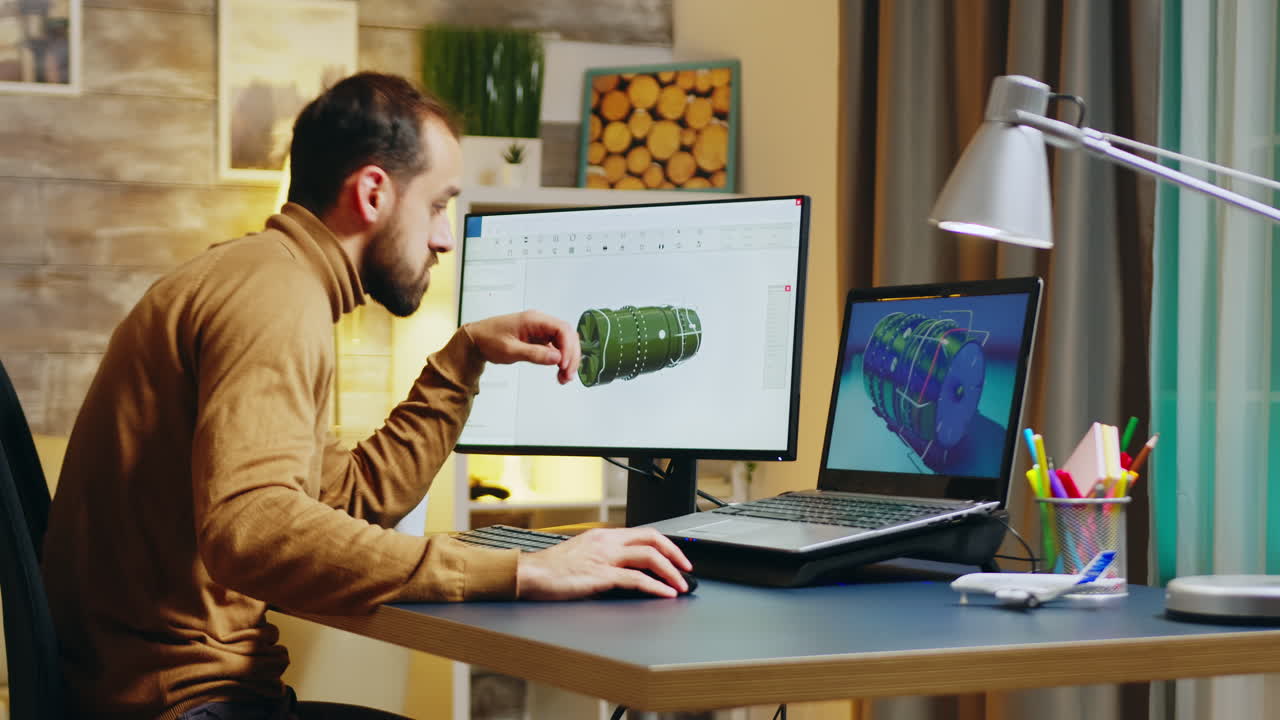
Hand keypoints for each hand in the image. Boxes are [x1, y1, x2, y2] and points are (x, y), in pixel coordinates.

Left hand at [465, 310, 580, 384]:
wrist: (476, 340)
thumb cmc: (488, 340)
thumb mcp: (510, 350)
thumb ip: (534, 354)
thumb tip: (556, 358)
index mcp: (534, 319)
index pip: (561, 329)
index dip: (568, 347)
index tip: (564, 364)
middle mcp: (540, 322)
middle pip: (567, 336)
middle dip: (571, 356)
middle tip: (569, 375)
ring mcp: (540, 330)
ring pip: (564, 343)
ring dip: (568, 359)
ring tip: (565, 377)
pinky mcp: (538, 339)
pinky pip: (556, 348)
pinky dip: (560, 360)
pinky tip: (559, 372)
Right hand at [516, 528, 692, 599]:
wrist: (529, 574)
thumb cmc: (551, 570)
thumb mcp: (582, 556)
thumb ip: (605, 558)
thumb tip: (627, 570)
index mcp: (604, 536)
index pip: (644, 533)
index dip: (665, 545)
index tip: (677, 557)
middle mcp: (607, 542)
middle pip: (652, 539)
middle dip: (675, 554)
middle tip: (688, 569)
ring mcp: (604, 557)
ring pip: (649, 556)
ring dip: (671, 572)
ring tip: (681, 586)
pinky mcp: (600, 575)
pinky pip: (636, 579)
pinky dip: (655, 586)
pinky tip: (664, 594)